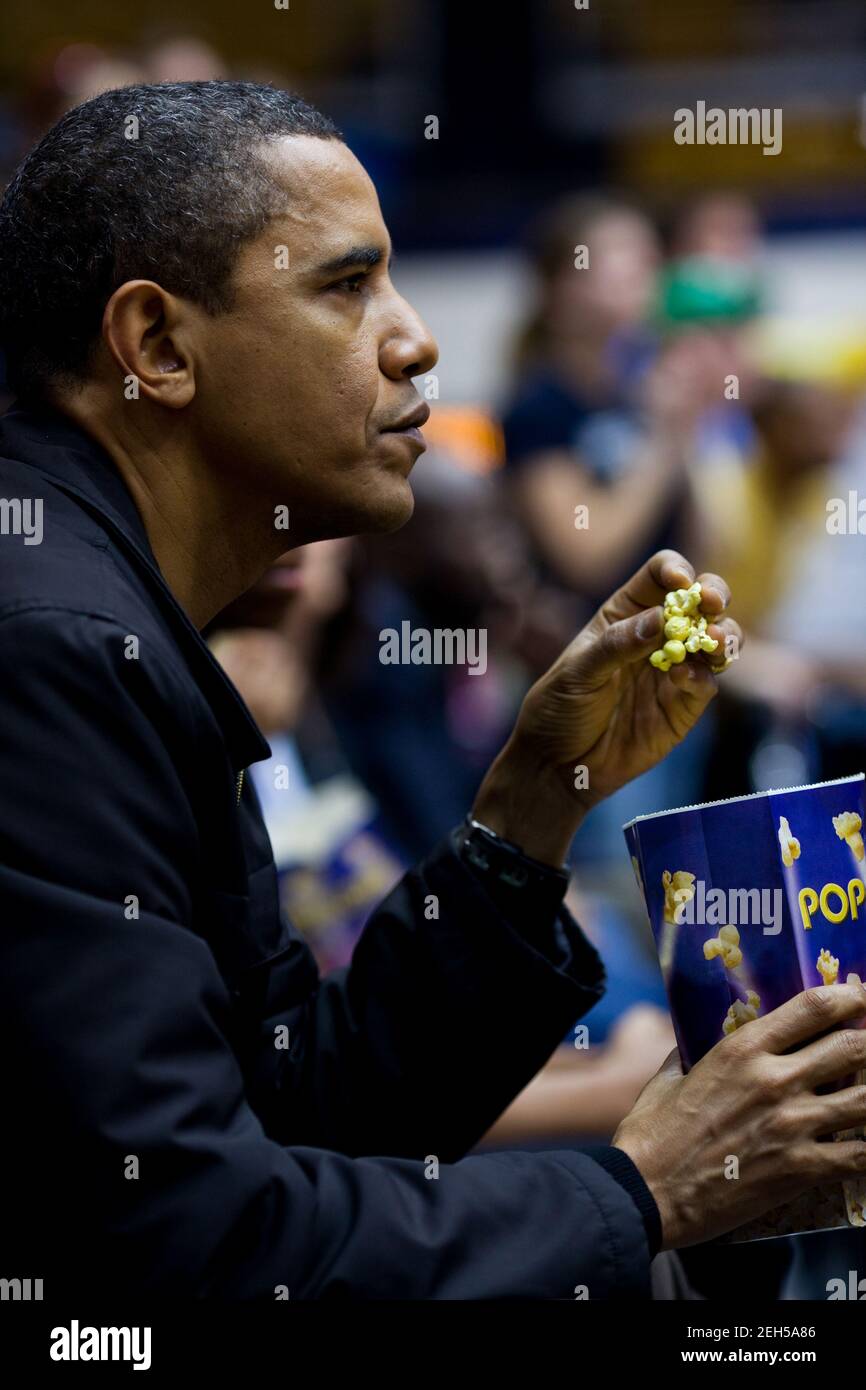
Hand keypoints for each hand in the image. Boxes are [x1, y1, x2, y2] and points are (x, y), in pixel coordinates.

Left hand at [472, 549, 740, 864]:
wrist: (560, 765)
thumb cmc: (559, 708)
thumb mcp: (578, 671)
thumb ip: (619, 644)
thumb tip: (661, 618)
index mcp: (626, 614)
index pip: (660, 575)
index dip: (676, 569)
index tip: (681, 581)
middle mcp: (657, 635)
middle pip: (701, 599)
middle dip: (715, 594)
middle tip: (713, 604)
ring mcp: (675, 668)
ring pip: (717, 638)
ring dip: (725, 635)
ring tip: (713, 642)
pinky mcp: (685, 704)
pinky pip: (707, 681)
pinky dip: (704, 676)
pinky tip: (683, 680)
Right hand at [612, 982, 865, 1248]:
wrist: (648, 1193)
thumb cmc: (652, 1133)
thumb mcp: (669, 1075)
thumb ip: (692, 1051)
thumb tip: (698, 1036)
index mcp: (742, 1049)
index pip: (813, 1008)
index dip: (849, 997)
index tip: (861, 996)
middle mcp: (774, 1080)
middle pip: (853, 1047)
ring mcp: (792, 1125)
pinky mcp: (801, 1170)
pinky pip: (859, 1155)